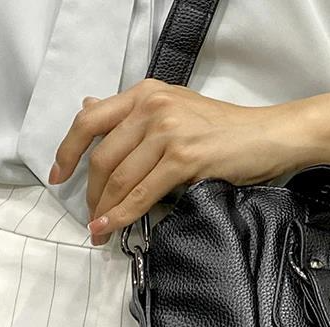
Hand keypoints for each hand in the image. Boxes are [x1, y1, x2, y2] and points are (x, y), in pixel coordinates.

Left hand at [50, 79, 313, 244]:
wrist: (270, 135)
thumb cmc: (230, 130)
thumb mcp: (177, 109)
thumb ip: (137, 114)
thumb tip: (92, 111)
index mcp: (147, 94)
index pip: (91, 120)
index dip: (68, 151)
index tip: (59, 175)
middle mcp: (152, 107)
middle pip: (103, 155)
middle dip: (91, 192)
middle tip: (89, 215)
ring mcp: (168, 132)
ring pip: (120, 177)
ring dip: (105, 208)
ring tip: (100, 229)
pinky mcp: (184, 158)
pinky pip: (143, 192)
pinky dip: (124, 213)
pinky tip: (114, 226)